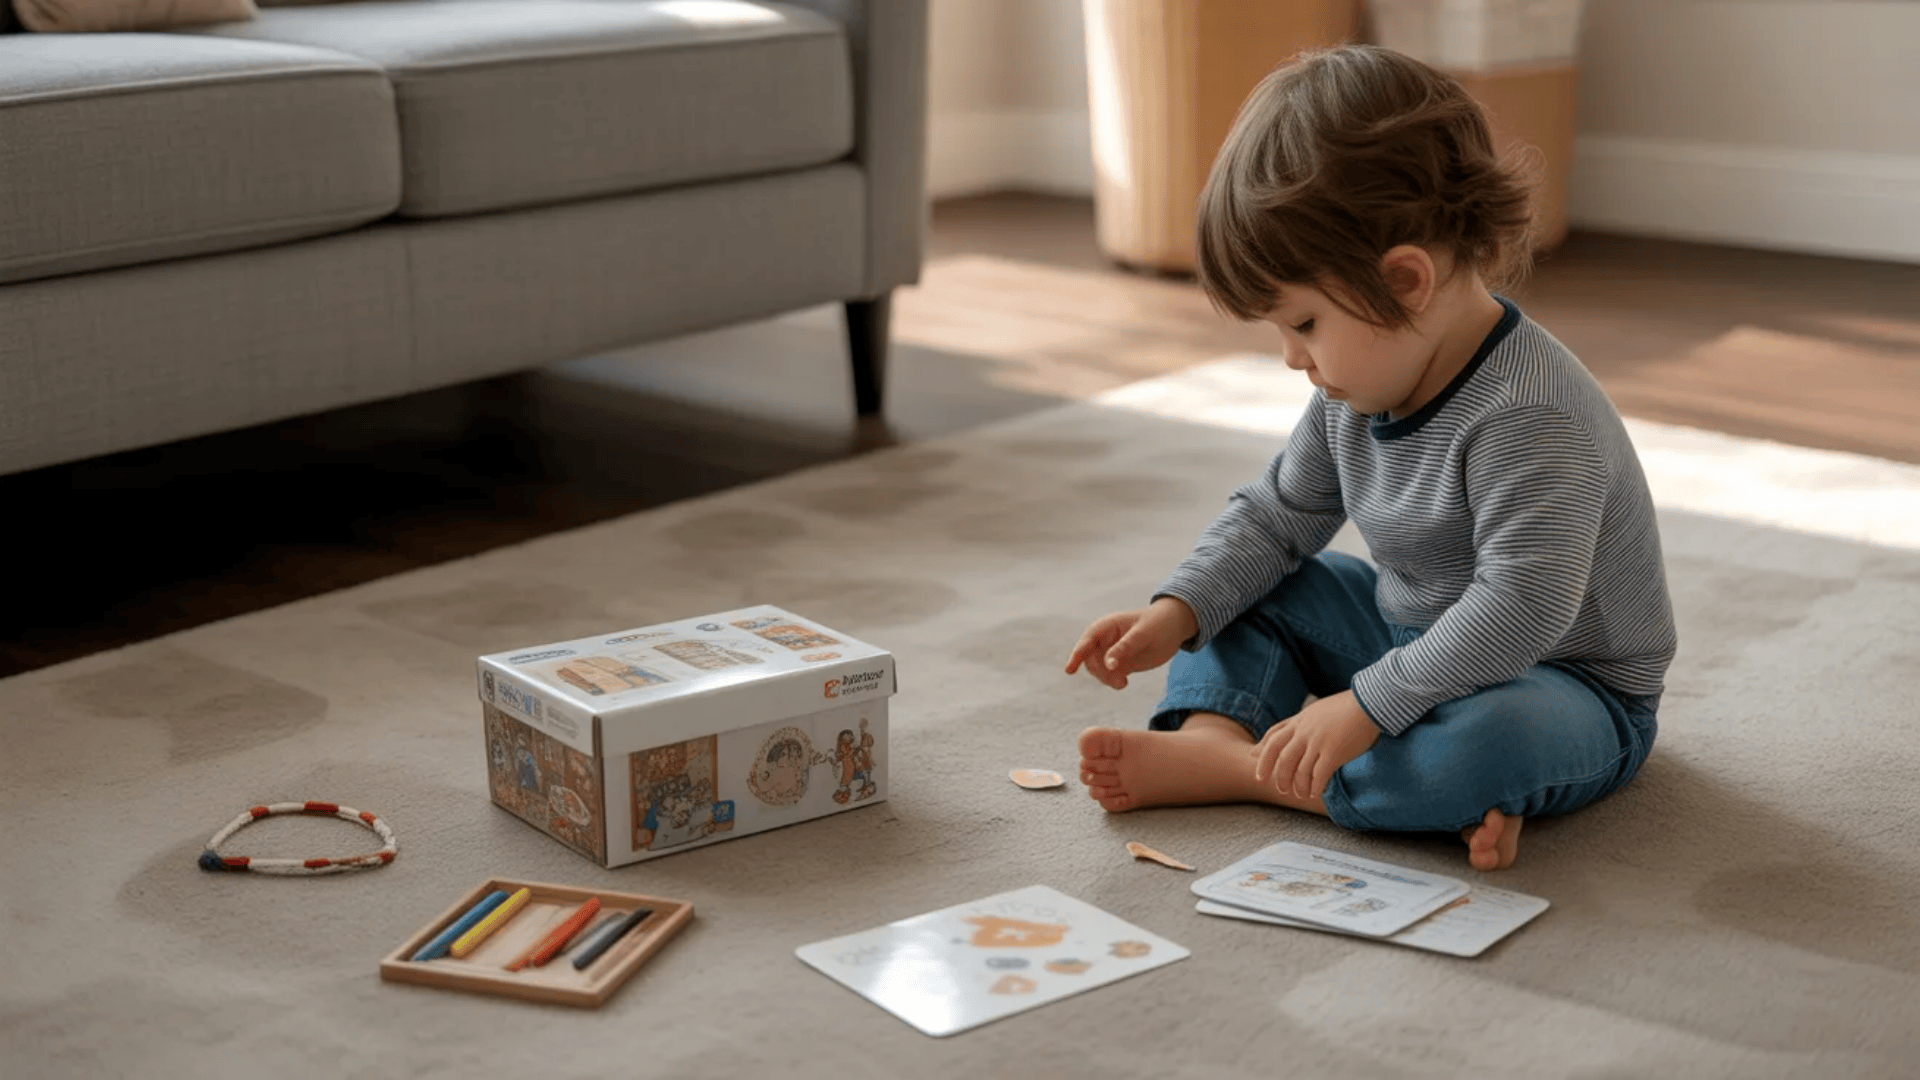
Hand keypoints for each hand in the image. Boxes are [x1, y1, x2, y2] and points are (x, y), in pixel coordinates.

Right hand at [1065, 597, 1196, 689]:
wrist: (1175, 626)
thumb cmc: (1159, 623)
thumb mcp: (1144, 634)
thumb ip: (1125, 647)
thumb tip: (1108, 664)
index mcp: (1108, 626)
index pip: (1087, 641)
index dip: (1076, 655)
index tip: (1069, 671)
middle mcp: (1106, 639)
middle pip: (1090, 660)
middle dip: (1099, 672)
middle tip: (1118, 681)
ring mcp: (1113, 652)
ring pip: (1098, 670)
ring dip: (1106, 679)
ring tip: (1123, 683)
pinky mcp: (1122, 663)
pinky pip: (1109, 676)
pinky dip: (1113, 682)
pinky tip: (1125, 683)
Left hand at [1251, 691, 1378, 800]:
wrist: (1369, 703)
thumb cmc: (1346, 708)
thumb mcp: (1316, 711)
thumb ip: (1302, 722)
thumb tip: (1292, 733)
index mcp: (1299, 720)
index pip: (1273, 737)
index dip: (1262, 754)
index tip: (1258, 767)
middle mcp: (1304, 731)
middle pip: (1281, 757)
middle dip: (1277, 775)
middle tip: (1280, 788)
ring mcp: (1318, 741)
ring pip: (1299, 770)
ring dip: (1297, 785)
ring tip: (1300, 794)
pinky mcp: (1333, 752)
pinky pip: (1318, 775)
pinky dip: (1315, 787)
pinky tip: (1316, 792)